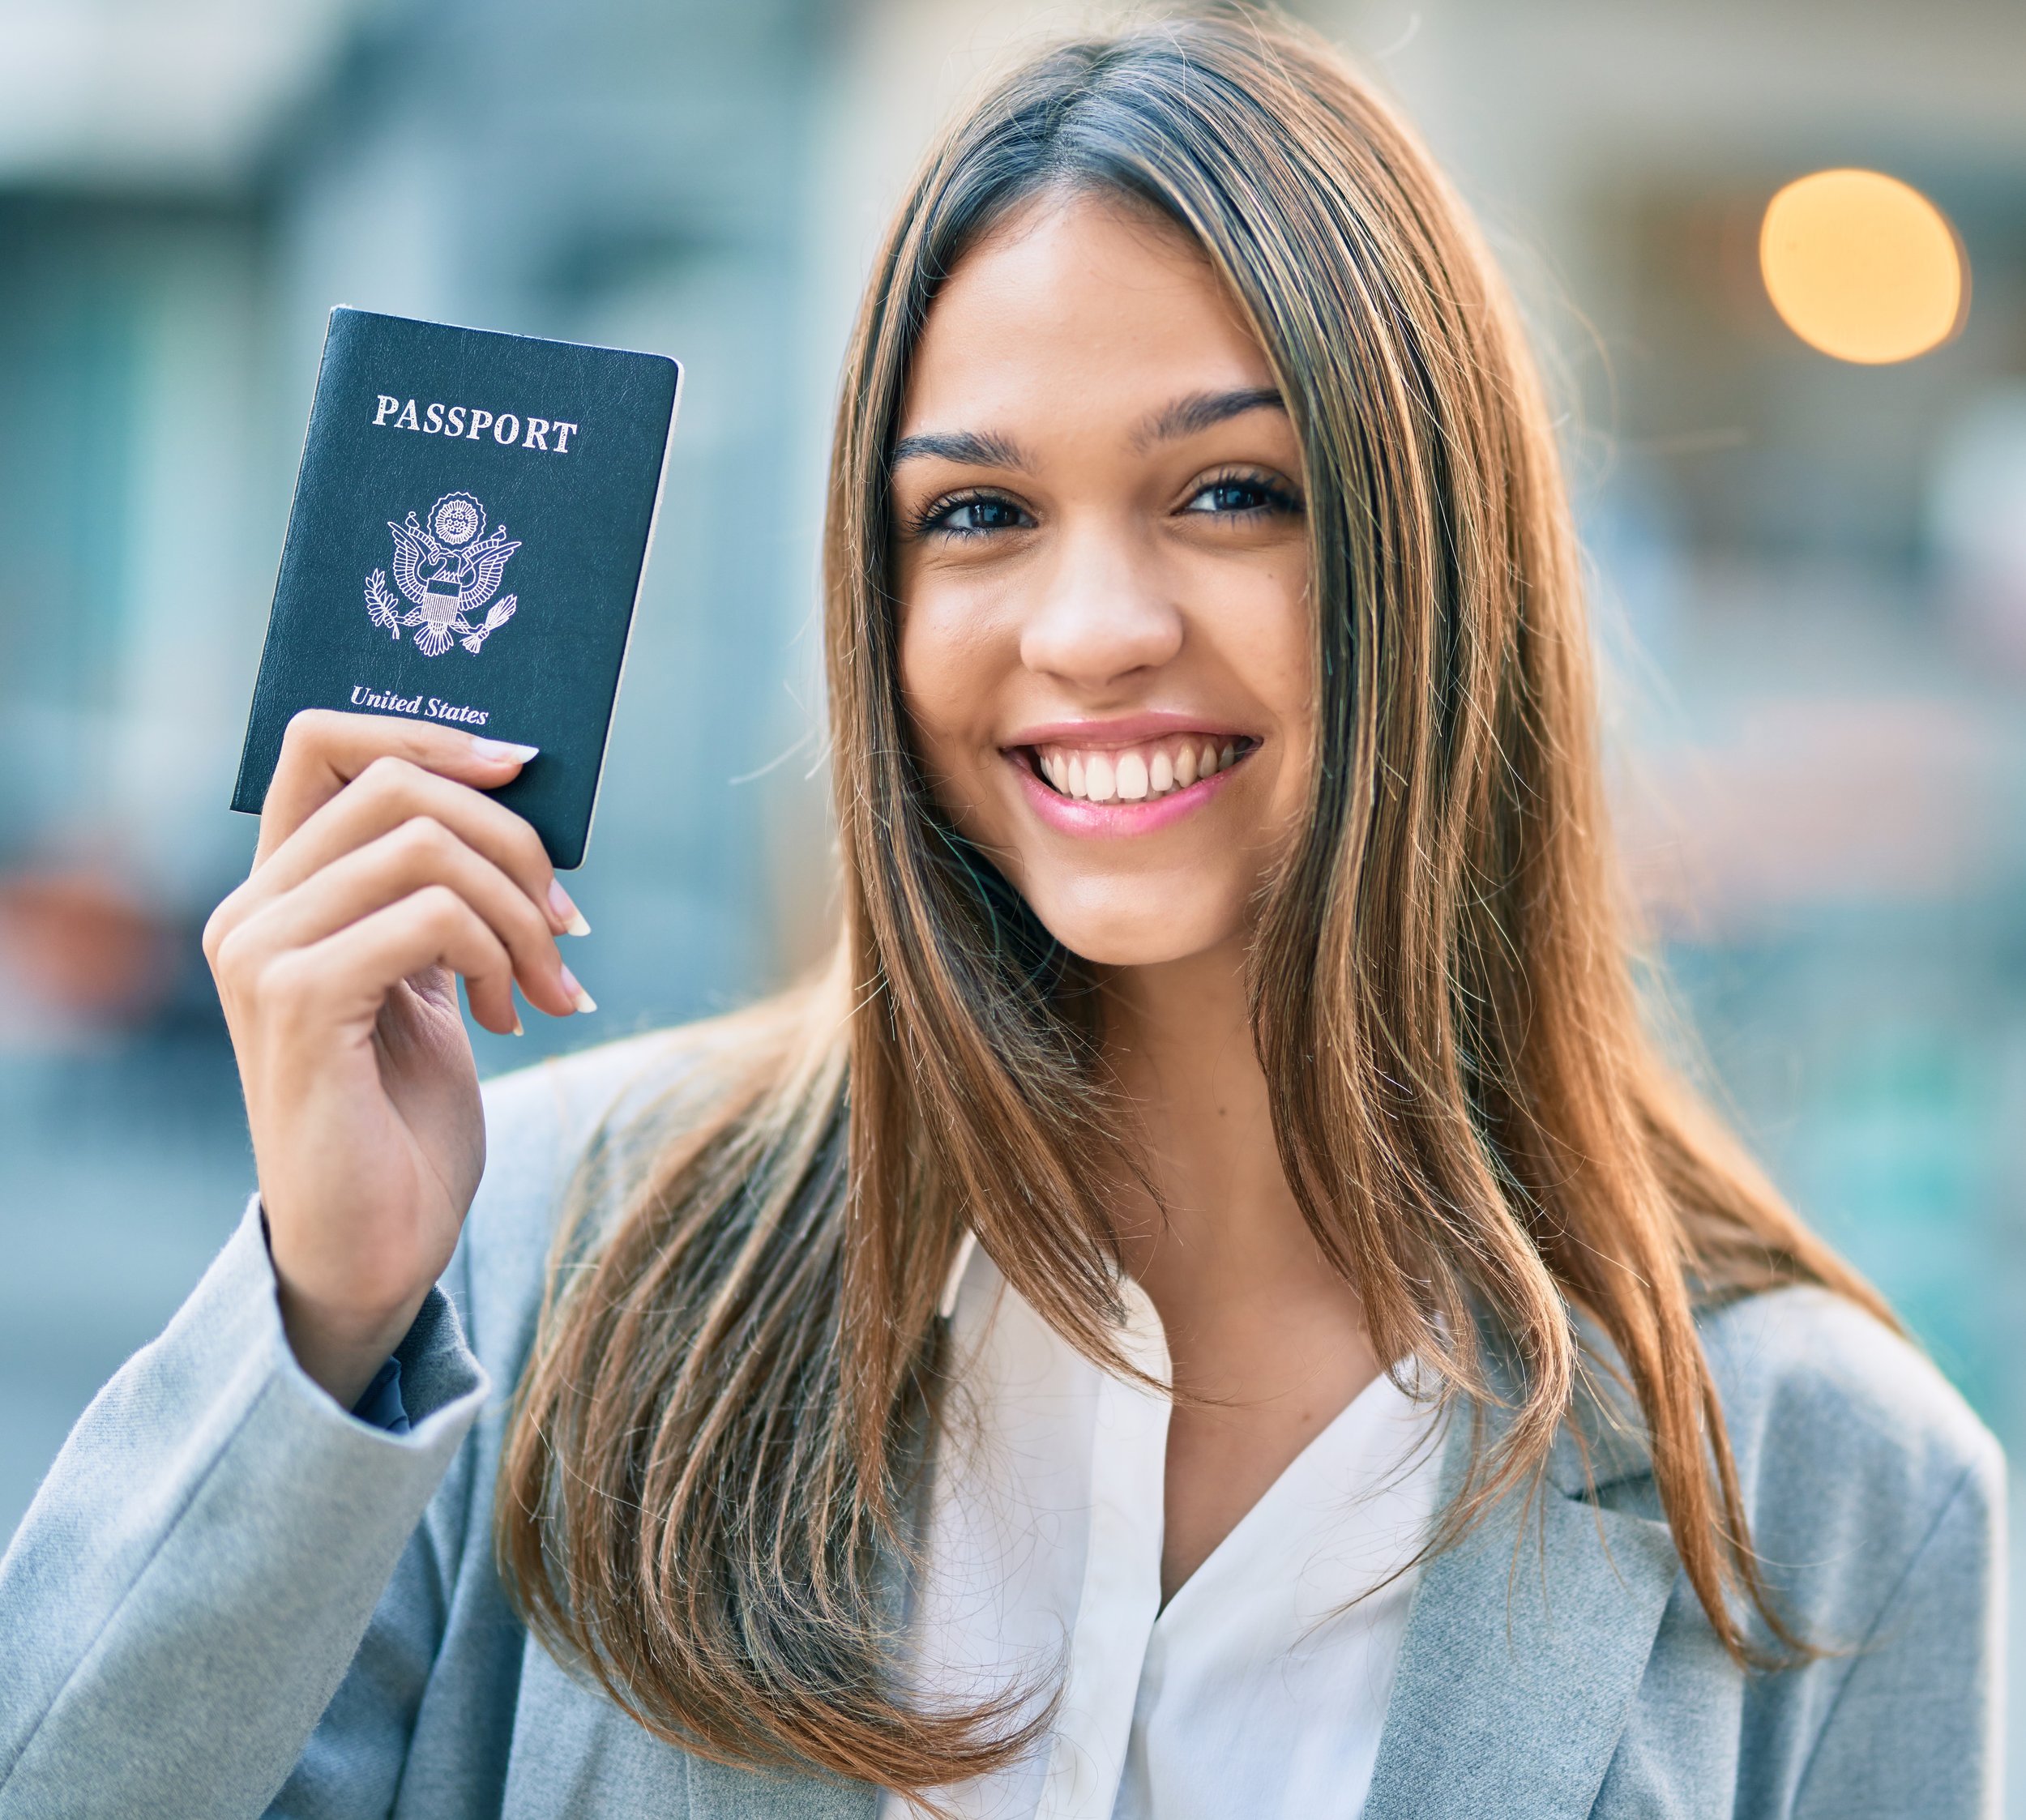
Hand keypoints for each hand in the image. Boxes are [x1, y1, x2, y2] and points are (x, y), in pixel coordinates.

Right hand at [202, 709, 593, 1407]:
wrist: (375, 1246)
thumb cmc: (406, 1117)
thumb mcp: (433, 977)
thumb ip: (441, 888)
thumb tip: (519, 790)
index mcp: (279, 892)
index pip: (324, 742)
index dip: (430, 732)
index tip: (522, 771)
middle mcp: (249, 909)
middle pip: (400, 784)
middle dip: (515, 844)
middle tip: (567, 928)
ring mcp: (261, 950)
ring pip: (426, 843)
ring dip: (520, 911)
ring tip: (548, 985)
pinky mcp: (295, 999)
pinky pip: (431, 914)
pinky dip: (498, 955)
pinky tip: (509, 1017)